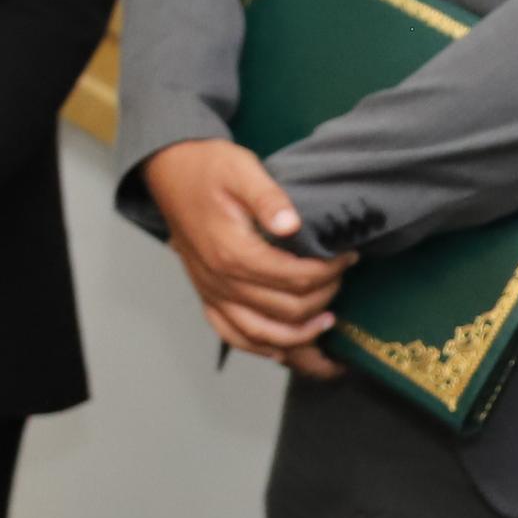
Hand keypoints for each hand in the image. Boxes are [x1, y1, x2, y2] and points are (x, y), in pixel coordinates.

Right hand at [145, 139, 352, 377]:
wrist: (170, 172)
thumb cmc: (207, 168)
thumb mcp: (241, 169)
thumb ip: (269, 198)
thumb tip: (293, 225)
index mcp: (233, 252)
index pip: (294, 279)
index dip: (329, 272)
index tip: (348, 257)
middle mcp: (221, 281)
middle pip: (286, 311)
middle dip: (323, 298)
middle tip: (340, 277)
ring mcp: (212, 293)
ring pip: (263, 335)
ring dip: (300, 336)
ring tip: (327, 322)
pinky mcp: (206, 296)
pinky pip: (234, 335)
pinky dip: (261, 348)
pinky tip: (283, 348)